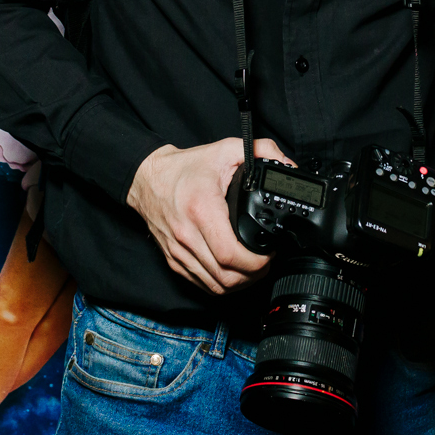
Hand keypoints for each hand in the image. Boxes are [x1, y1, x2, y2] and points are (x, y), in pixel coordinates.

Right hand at [126, 136, 289, 293]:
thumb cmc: (183, 168)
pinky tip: (233, 273)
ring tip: (253, 269)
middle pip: (226, 276)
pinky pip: (201, 284)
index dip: (255, 262)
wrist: (146, 178)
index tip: (268, 253)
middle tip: (266, 262)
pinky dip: (220, 284)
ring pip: (215, 286)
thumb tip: (287, 162)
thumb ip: (260, 149)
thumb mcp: (224, 149)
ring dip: (239, 283)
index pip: (230, 253)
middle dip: (253, 275)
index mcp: (202, 210)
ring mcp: (179, 251)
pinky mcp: (174, 260)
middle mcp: (187, 235)